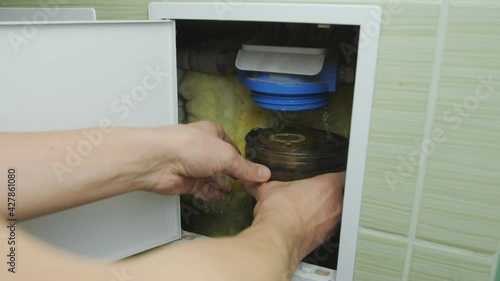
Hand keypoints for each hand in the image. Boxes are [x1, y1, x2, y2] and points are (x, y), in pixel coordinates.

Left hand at [143, 121, 270, 200]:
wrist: (159, 161)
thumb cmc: (187, 146)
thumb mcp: (226, 156)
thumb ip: (245, 168)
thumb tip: (263, 173)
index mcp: (213, 133)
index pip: (233, 147)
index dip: (244, 160)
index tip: (256, 171)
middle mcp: (203, 148)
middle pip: (223, 163)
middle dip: (234, 173)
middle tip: (248, 184)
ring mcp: (194, 166)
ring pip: (213, 177)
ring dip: (222, 185)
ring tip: (235, 192)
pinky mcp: (187, 182)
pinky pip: (202, 189)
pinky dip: (210, 194)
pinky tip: (218, 198)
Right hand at [244, 173, 344, 258]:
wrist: (277, 239)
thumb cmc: (279, 214)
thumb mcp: (268, 190)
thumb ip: (264, 184)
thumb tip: (254, 183)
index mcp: (327, 186)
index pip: (343, 175)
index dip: (338, 174)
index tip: (332, 174)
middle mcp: (335, 204)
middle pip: (343, 194)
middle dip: (332, 192)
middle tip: (318, 191)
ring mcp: (333, 223)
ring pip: (337, 212)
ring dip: (328, 210)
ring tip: (312, 208)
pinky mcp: (326, 239)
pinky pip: (328, 228)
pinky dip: (321, 226)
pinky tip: (307, 225)